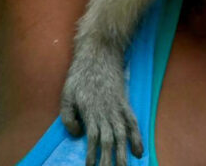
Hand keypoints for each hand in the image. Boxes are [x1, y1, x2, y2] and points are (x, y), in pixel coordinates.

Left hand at [60, 37, 141, 165]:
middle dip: (110, 160)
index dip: (93, 155)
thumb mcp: (66, 94)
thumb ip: (68, 116)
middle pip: (110, 141)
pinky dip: (136, 136)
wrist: (100, 51)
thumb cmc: (80, 73)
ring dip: (123, 153)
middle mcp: (106, 112)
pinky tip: (138, 150)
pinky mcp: (124, 101)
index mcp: (90, 111)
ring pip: (122, 135)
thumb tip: (78, 134)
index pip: (93, 139)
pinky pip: (132, 122)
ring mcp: (117, 107)